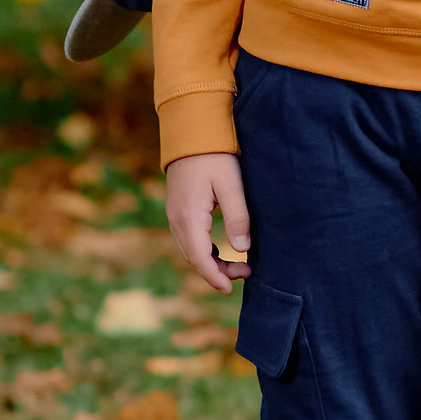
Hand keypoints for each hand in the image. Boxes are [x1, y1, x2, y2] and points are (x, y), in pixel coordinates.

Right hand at [165, 151, 249, 291]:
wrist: (191, 130)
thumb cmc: (214, 155)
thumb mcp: (231, 184)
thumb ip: (238, 217)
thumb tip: (243, 249)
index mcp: (189, 217)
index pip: (199, 258)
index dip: (215, 277)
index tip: (231, 288)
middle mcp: (176, 219)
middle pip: (194, 258)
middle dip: (218, 272)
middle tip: (246, 273)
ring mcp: (174, 215)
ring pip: (190, 250)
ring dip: (212, 262)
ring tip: (238, 266)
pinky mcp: (178, 209)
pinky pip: (189, 239)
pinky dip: (205, 250)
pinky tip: (222, 250)